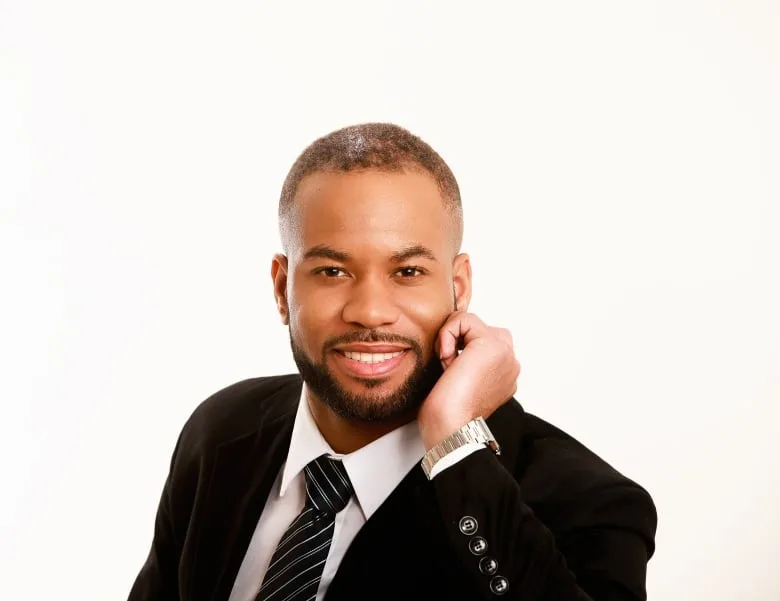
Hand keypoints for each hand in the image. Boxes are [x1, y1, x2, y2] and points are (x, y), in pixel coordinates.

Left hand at [418, 311, 520, 449]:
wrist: (451, 426)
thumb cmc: (448, 413)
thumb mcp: (463, 381)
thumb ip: (469, 361)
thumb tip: (455, 346)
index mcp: (506, 374)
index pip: (481, 343)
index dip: (459, 351)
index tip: (453, 375)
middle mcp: (510, 363)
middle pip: (477, 330)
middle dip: (457, 343)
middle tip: (449, 369)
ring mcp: (505, 352)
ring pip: (470, 323)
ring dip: (452, 341)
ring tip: (450, 367)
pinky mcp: (492, 343)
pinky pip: (463, 319)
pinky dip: (447, 334)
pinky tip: (448, 360)